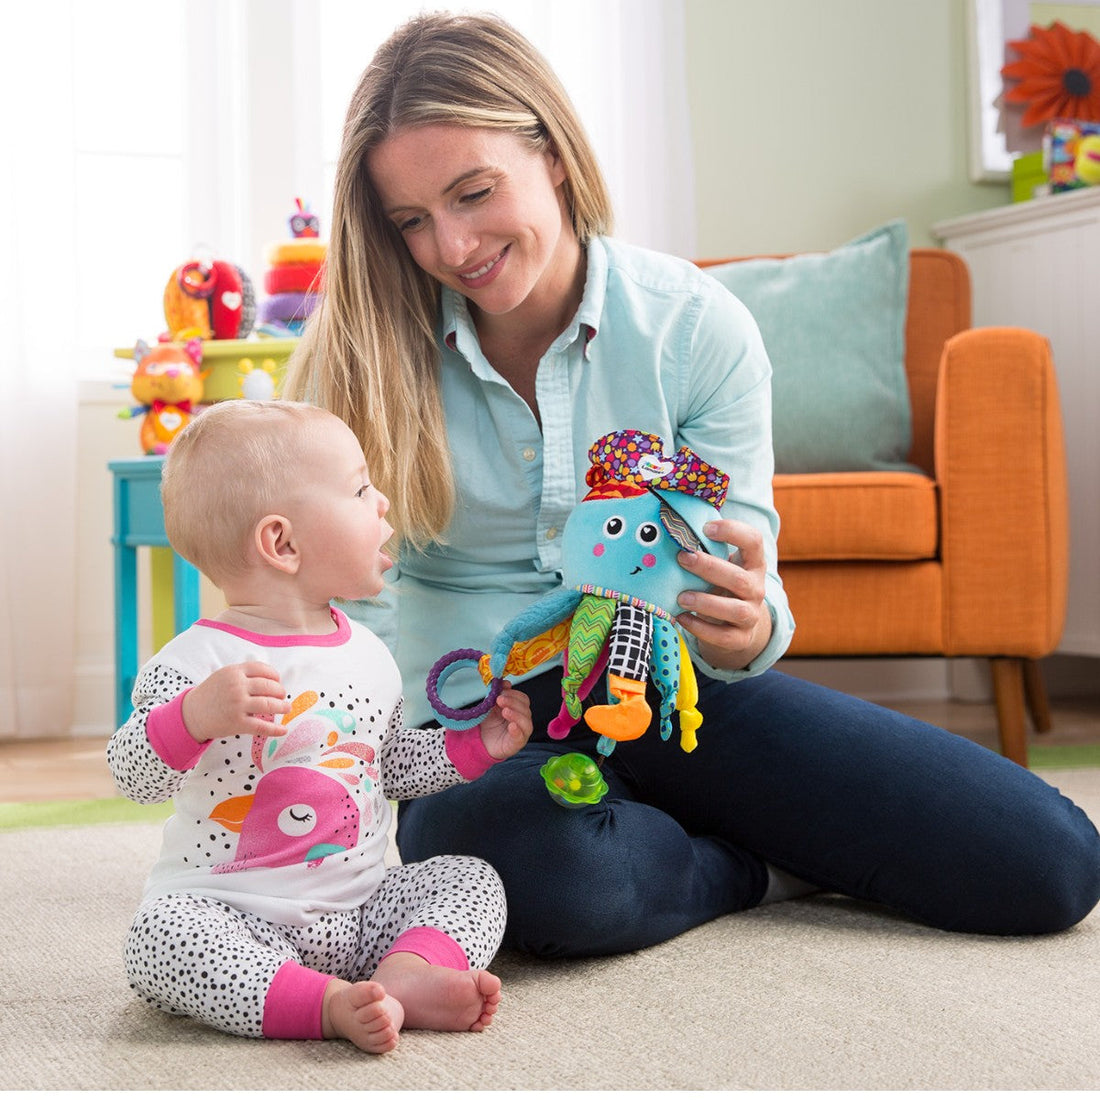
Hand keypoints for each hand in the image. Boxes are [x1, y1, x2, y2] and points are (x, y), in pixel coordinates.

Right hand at [181, 661, 290, 742]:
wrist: (192, 714)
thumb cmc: (212, 694)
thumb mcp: (225, 675)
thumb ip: (245, 674)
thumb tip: (272, 679)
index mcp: (235, 672)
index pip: (262, 669)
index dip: (275, 676)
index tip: (278, 682)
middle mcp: (237, 687)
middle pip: (269, 687)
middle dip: (280, 692)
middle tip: (283, 696)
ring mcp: (237, 705)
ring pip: (269, 705)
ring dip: (282, 707)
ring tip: (286, 708)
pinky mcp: (237, 723)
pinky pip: (261, 727)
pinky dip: (275, 730)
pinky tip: (283, 730)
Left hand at [479, 685, 532, 760]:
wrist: (482, 742)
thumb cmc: (490, 724)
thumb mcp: (492, 706)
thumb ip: (499, 694)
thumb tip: (505, 682)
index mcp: (518, 709)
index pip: (523, 699)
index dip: (513, 694)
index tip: (501, 691)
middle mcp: (523, 720)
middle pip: (525, 709)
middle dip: (513, 702)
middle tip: (499, 699)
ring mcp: (521, 733)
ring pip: (526, 722)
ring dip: (516, 715)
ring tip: (504, 711)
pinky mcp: (516, 744)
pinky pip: (521, 737)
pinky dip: (517, 731)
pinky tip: (511, 726)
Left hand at [674, 518, 771, 671]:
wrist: (737, 624)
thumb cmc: (721, 584)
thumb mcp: (721, 565)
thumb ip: (706, 549)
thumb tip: (670, 526)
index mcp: (753, 563)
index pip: (754, 541)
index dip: (733, 531)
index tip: (706, 527)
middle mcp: (756, 588)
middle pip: (740, 579)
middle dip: (709, 568)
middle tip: (683, 558)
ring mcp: (751, 615)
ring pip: (736, 610)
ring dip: (706, 602)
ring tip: (681, 597)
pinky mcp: (741, 638)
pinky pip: (724, 636)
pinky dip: (701, 628)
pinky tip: (681, 618)